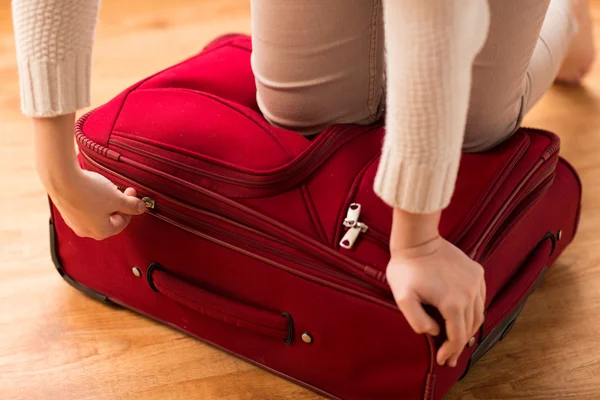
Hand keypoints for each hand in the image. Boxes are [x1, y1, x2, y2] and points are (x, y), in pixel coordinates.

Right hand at [33, 113, 145, 239]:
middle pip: (110, 218)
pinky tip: (91, 187)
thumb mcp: (117, 198)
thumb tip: (141, 208)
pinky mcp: (66, 211)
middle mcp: (86, 231)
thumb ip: (131, 205)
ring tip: (105, 188)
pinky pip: (84, 207)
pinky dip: (92, 199)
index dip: (130, 207)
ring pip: (97, 212)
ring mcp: (74, 222)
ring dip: (105, 201)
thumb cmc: (89, 191)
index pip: (123, 222)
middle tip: (120, 190)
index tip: (131, 193)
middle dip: (118, 204)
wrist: (61, 179)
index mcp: (101, 232)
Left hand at [387, 209, 485, 366]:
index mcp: (453, 303)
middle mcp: (470, 293)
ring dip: (468, 329)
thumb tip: (434, 331)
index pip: (458, 337)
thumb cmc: (406, 269)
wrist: (417, 240)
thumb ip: (417, 320)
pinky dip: (474, 310)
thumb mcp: (402, 298)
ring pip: (478, 314)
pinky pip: (480, 298)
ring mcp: (475, 282)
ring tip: (458, 339)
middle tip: (450, 356)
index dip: (451, 351)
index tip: (443, 360)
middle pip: (470, 328)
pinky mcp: (476, 272)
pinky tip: (464, 316)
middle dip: (460, 344)